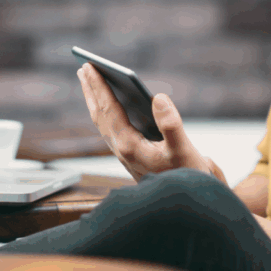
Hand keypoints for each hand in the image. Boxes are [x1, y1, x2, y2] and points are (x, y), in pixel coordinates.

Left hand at [77, 63, 226, 183]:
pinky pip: (110, 128)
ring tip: (90, 82)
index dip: (99, 87)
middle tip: (84, 68)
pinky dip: (105, 111)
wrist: (186, 203)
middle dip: (91, 90)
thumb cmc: (187, 176)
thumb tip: (158, 97)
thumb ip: (171, 124)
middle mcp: (121, 150)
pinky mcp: (130, 155)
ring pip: (102, 122)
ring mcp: (123, 154)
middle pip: (99, 114)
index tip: (89, 67)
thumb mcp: (184, 150)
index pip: (109, 110)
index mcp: (129, 146)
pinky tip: (108, 104)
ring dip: (95, 100)